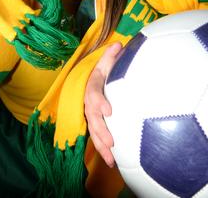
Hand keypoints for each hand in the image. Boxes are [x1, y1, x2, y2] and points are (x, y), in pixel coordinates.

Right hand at [84, 42, 121, 167]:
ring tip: (111, 160)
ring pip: (94, 133)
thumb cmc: (103, 72)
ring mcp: (91, 116)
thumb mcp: (106, 62)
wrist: (91, 82)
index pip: (94, 94)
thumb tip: (119, 44)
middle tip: (112, 142)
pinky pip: (98, 139)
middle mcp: (88, 104)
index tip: (109, 110)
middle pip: (93, 119)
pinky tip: (113, 164)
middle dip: (101, 131)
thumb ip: (111, 56)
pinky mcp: (96, 125)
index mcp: (92, 87)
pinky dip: (104, 151)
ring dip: (102, 147)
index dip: (99, 102)